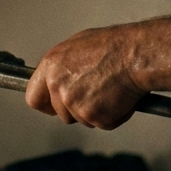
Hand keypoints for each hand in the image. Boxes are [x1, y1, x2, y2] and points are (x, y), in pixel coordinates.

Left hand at [25, 24, 146, 128]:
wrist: (136, 54)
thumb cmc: (114, 46)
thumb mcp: (78, 46)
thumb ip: (63, 67)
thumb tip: (60, 78)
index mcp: (51, 66)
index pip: (33, 98)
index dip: (47, 105)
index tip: (54, 107)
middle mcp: (58, 86)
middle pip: (62, 113)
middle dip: (78, 109)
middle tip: (97, 94)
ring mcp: (74, 103)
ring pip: (82, 120)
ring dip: (97, 112)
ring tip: (111, 90)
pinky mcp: (93, 116)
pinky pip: (103, 123)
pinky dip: (114, 115)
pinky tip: (120, 97)